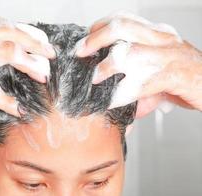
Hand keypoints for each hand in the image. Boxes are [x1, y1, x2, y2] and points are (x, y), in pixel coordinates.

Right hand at [0, 17, 55, 117]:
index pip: (1, 24)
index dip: (24, 31)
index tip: (39, 40)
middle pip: (10, 31)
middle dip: (35, 41)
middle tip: (50, 54)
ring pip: (8, 51)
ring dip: (30, 64)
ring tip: (43, 75)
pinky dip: (7, 101)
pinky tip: (16, 108)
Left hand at [76, 12, 201, 117]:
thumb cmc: (187, 76)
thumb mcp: (161, 67)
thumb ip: (138, 76)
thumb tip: (114, 91)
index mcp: (158, 33)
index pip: (124, 19)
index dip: (100, 26)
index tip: (86, 37)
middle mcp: (161, 39)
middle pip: (121, 27)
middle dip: (96, 39)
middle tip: (81, 51)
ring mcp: (166, 56)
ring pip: (129, 52)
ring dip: (106, 66)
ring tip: (95, 77)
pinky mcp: (171, 77)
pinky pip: (140, 84)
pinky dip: (121, 95)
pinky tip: (110, 102)